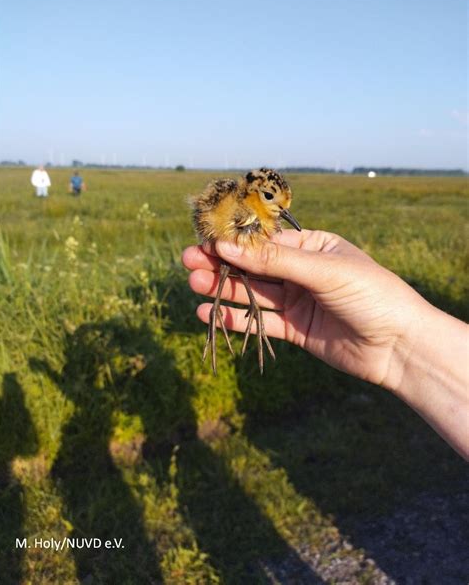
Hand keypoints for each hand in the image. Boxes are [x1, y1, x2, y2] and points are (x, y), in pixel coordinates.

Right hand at [182, 229, 428, 390]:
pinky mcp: (295, 329)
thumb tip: (226, 247)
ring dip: (223, 289)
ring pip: (253, 293)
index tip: (204, 242)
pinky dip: (235, 319)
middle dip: (222, 264)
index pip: (265, 241)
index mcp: (314, 246)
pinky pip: (260, 322)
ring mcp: (298, 301)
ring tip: (193, 284)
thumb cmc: (371, 295)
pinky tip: (210, 314)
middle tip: (188, 261)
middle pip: (254, 266)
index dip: (234, 242)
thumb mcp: (322, 271)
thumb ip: (273, 261)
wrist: (400, 346)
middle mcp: (302, 271)